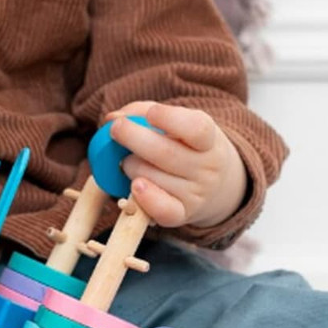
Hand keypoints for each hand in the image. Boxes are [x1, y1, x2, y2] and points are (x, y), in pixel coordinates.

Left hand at [107, 102, 247, 228]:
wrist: (216, 186)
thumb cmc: (185, 147)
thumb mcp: (175, 124)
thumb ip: (142, 114)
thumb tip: (111, 119)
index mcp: (209, 139)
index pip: (196, 128)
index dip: (170, 119)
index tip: (151, 113)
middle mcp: (207, 168)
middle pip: (165, 153)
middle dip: (132, 138)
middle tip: (116, 129)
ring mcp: (196, 194)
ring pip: (152, 177)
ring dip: (130, 166)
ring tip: (130, 162)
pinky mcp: (183, 214)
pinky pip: (161, 210)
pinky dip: (144, 198)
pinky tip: (135, 185)